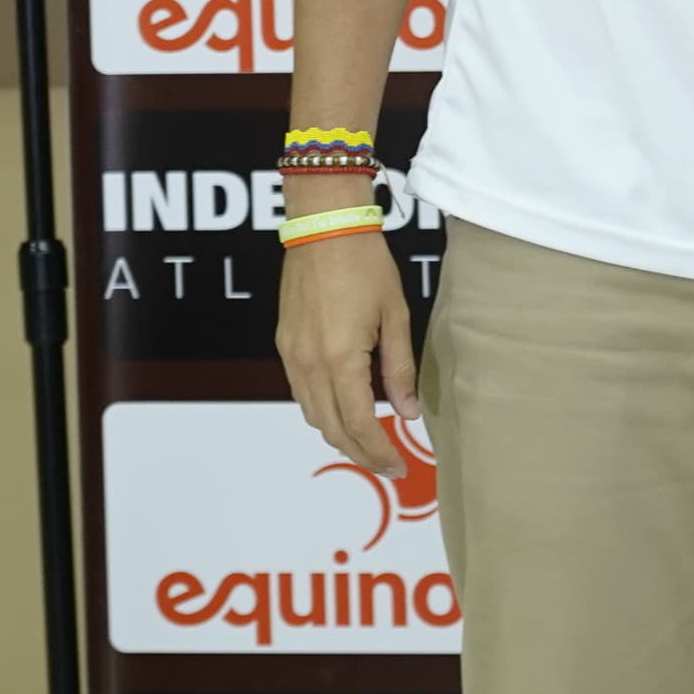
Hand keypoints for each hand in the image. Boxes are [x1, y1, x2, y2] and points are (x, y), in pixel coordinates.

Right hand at [279, 225, 418, 474]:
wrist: (324, 227)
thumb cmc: (365, 264)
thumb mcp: (396, 317)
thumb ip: (400, 370)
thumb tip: (407, 412)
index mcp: (341, 359)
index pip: (361, 425)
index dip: (380, 453)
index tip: (399, 465)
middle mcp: (310, 363)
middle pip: (332, 429)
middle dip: (360, 454)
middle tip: (387, 464)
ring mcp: (293, 355)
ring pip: (312, 415)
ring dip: (339, 435)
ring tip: (369, 442)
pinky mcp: (285, 344)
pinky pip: (301, 392)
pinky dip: (322, 411)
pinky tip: (344, 409)